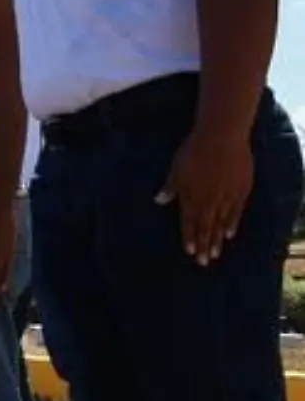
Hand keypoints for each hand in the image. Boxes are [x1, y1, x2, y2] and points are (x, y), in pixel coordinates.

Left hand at [156, 126, 253, 265]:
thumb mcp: (176, 167)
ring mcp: (226, 197)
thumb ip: (170, 186)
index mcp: (190, 195)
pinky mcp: (240, 191)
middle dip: (203, 245)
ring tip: (215, 254)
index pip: (189, 221)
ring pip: (220, 223)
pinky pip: (236, 213)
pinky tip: (229, 235)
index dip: (189, 237)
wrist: (222, 138)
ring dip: (217, 239)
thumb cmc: (193, 150)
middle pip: (205, 226)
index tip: (189, 252)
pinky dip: (232, 224)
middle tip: (203, 262)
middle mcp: (208, 200)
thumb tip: (158, 200)